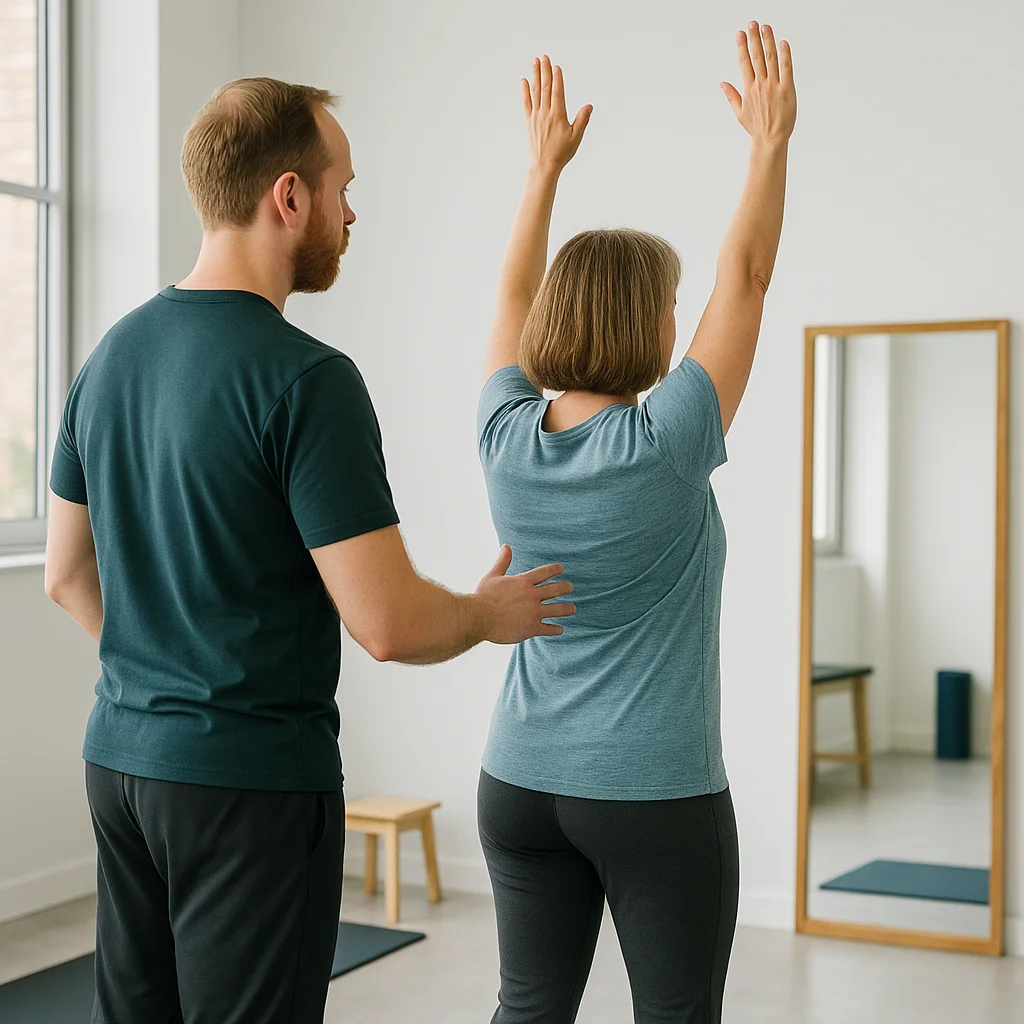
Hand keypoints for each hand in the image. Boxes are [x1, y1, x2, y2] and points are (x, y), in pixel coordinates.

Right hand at [475, 545, 574, 643]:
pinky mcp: (531, 628)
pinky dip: (556, 629)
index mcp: (523, 582)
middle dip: (565, 587)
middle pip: (556, 589)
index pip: (545, 572)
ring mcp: (533, 613)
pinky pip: (548, 629)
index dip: (555, 569)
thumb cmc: (483, 596)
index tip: (561, 568)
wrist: (478, 618)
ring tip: (572, 609)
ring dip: (567, 609)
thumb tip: (506, 546)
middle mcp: (532, 596)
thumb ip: (503, 561)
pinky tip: (560, 629)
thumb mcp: (493, 575)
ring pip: (557, 609)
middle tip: (570, 587)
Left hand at [522, 55, 591, 174]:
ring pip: (535, 92)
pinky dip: (525, 91)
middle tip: (544, 57)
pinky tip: (524, 81)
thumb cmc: (562, 152)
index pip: (557, 92)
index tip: (556, 66)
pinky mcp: (530, 121)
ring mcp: (536, 116)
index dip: (557, 78)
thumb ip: (582, 120)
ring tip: (535, 62)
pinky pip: (526, 103)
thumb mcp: (576, 137)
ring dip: (535, 76)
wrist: (544, 165)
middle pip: (545, 87)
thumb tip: (589, 106)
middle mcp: (545, 113)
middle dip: (545, 71)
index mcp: (558, 115)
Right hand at [721, 23, 795, 144]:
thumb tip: (722, 83)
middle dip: (753, 38)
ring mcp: (774, 86)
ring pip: (770, 59)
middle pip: (757, 56)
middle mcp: (760, 85)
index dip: (742, 46)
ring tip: (765, 27)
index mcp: (748, 89)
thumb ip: (731, 95)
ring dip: (768, 41)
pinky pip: (786, 68)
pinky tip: (783, 43)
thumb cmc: (756, 128)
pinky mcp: (787, 90)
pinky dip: (785, 55)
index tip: (740, 33)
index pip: (744, 62)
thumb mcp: (739, 113)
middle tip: (752, 23)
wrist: (771, 140)